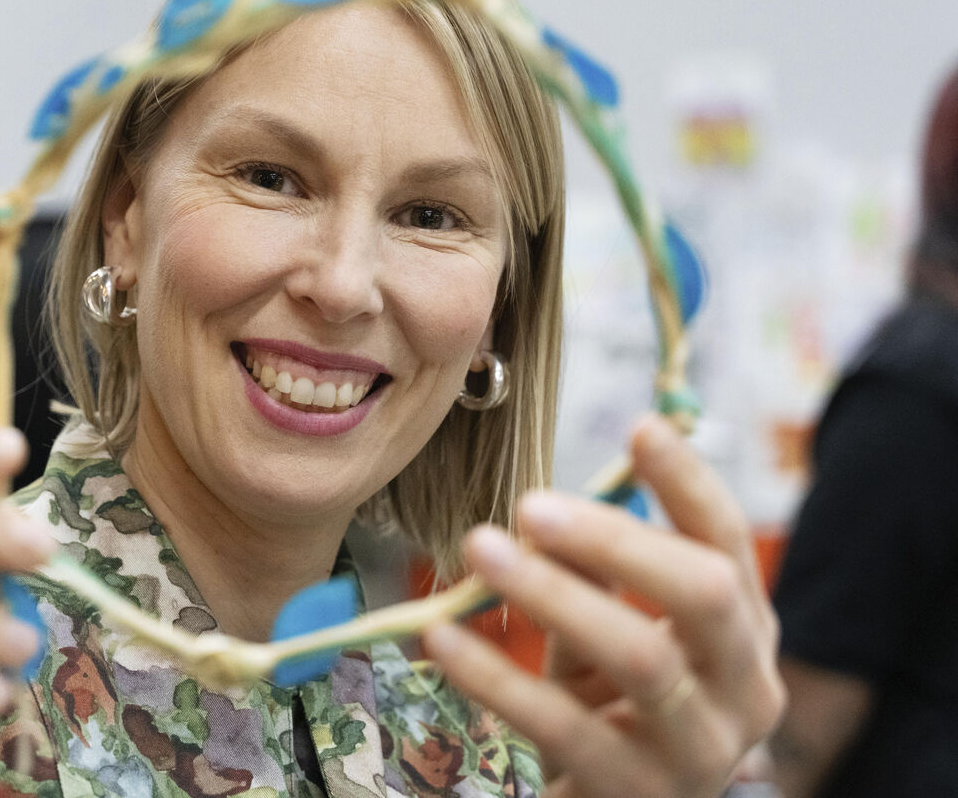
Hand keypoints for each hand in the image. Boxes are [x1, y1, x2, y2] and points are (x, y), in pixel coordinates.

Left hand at [423, 414, 784, 797]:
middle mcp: (744, 690)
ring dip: (553, 596)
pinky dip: (499, 678)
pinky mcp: (640, 797)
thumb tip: (548, 515)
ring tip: (479, 549)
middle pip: (704, 593)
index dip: (689, 483)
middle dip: (617, 539)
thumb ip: (595, 575)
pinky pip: (565, 728)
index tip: (642, 426)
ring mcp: (700, 751)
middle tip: (529, 505)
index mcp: (743, 633)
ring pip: (640, 657)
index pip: (729, 543)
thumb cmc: (608, 710)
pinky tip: (443, 640)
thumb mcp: (605, 633)